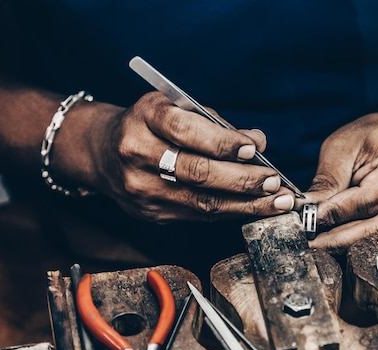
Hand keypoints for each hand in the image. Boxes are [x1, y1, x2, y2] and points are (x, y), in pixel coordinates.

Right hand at [95, 92, 295, 222]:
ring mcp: (142, 189)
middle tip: (274, 181)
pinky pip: (198, 215)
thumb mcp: (175, 107)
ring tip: (275, 201)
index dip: (223, 142)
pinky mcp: (151, 213)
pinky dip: (231, 212)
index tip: (254, 148)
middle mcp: (138, 155)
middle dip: (243, 179)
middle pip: (197, 172)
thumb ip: (214, 123)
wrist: (102, 151)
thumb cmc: (149, 124)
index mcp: (144, 119)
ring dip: (246, 204)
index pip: (186, 131)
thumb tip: (256, 141)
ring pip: (202, 202)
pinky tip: (254, 208)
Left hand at [303, 112, 377, 252]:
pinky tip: (338, 238)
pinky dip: (359, 242)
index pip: (370, 199)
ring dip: (347, 244)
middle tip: (311, 242)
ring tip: (319, 242)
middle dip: (340, 238)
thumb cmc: (371, 137)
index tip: (310, 220)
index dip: (338, 213)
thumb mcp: (343, 147)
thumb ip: (327, 180)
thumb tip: (309, 211)